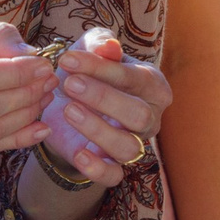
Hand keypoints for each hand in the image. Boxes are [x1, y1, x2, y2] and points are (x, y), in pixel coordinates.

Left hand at [43, 28, 172, 188]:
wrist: (66, 106)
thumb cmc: (87, 72)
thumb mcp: (91, 50)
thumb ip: (100, 44)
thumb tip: (109, 47)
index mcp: (152, 85)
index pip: (133, 78)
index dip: (101, 68)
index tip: (68, 59)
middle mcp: (150, 117)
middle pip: (139, 114)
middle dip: (103, 99)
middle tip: (69, 84)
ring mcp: (135, 144)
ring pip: (128, 146)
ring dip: (97, 129)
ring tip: (68, 111)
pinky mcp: (113, 167)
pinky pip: (114, 176)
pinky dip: (97, 169)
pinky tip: (79, 154)